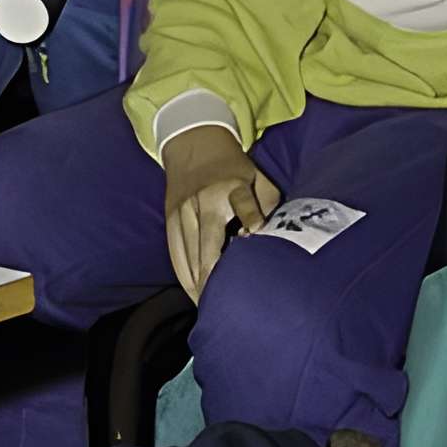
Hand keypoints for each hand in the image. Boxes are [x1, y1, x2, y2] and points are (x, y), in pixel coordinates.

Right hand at [160, 127, 278, 303]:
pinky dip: (183, 273)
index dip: (252, 223)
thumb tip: (275, 236)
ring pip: (190, 252)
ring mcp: (184, 209)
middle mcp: (205, 200)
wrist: (193, 140)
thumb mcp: (258, 175)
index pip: (245, 207)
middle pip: (208, 242)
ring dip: (199, 281)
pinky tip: (193, 292)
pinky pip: (175, 250)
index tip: (255, 244)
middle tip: (224, 303)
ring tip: (210, 306)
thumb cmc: (234, 166)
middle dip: (214, 273)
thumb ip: (268, 203)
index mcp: (232, 186)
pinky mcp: (170, 216)